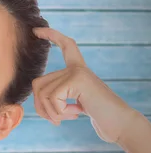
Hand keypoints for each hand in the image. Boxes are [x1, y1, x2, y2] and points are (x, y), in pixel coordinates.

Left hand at [31, 27, 135, 143]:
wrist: (117, 121)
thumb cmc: (97, 115)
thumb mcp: (73, 104)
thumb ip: (57, 96)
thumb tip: (36, 93)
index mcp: (77, 70)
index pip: (64, 46)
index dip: (51, 36)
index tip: (36, 31)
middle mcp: (77, 67)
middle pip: (38, 84)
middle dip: (40, 107)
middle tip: (57, 120)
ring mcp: (77, 71)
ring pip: (42, 94)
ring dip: (52, 113)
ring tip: (69, 116)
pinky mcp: (77, 79)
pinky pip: (52, 98)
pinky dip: (59, 112)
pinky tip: (76, 113)